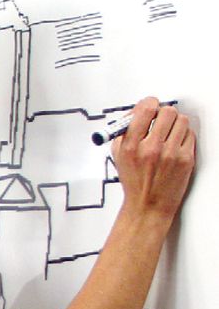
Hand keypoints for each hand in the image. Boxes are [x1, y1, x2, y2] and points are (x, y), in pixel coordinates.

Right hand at [111, 98, 195, 222]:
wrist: (148, 205)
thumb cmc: (134, 181)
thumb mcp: (119, 156)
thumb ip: (125, 131)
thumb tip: (137, 111)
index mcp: (130, 146)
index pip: (145, 109)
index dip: (150, 103)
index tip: (151, 106)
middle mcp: (150, 149)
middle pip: (167, 112)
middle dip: (164, 114)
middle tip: (162, 120)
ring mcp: (170, 154)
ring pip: (182, 121)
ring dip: (176, 124)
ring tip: (169, 134)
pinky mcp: (186, 159)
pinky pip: (190, 135)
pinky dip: (184, 137)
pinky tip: (176, 146)